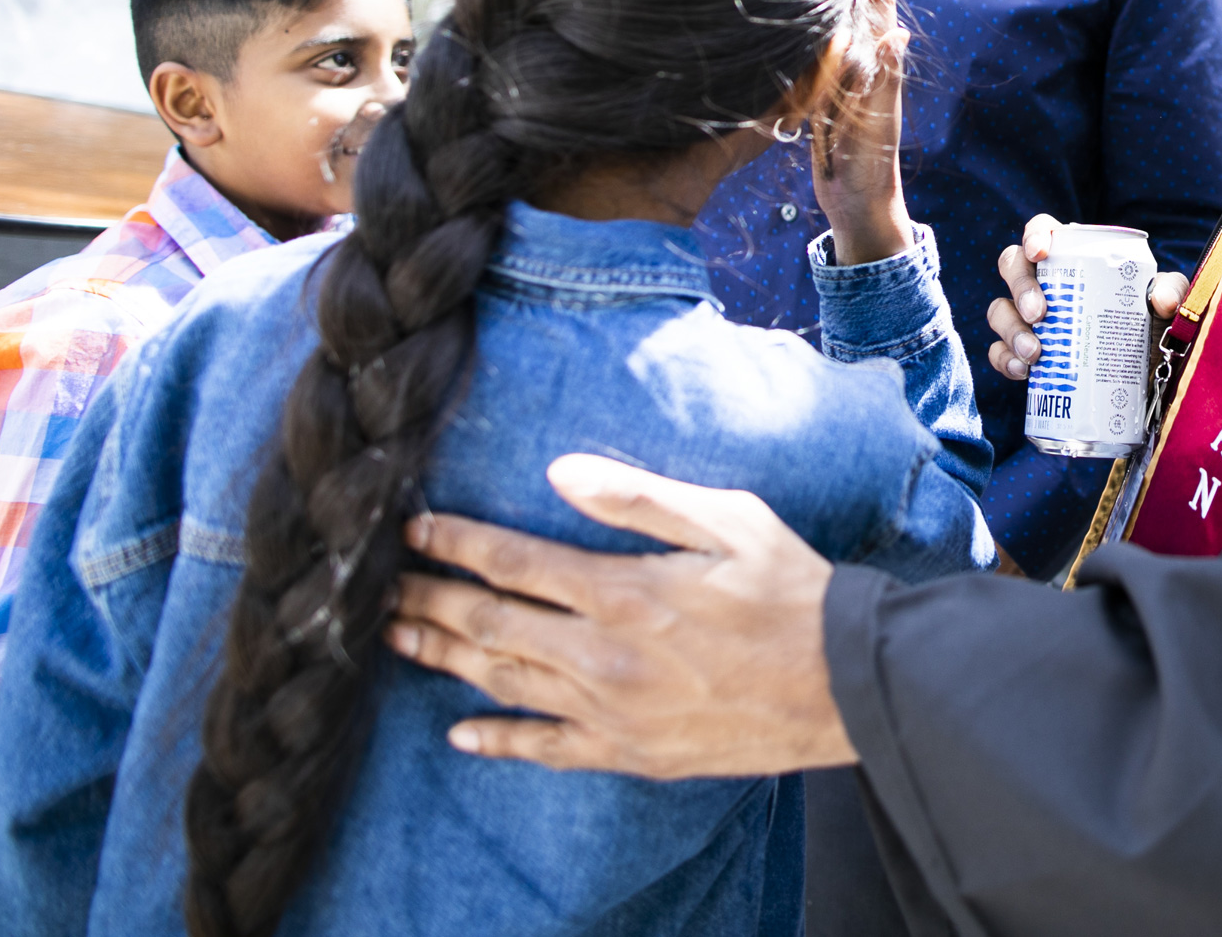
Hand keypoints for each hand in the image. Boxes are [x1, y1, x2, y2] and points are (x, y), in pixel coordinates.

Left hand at [386, 454, 854, 778]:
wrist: (841, 683)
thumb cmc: (789, 589)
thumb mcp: (727, 519)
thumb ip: (639, 497)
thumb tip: (562, 471)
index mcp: (622, 591)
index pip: (512, 561)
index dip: (455, 543)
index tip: (411, 530)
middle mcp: (601, 655)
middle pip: (489, 625)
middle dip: (430, 599)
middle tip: (379, 586)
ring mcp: (610, 710)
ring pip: (503, 684)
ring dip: (444, 659)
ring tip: (399, 638)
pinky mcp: (628, 751)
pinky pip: (544, 748)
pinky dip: (496, 739)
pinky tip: (460, 731)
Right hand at [812, 0, 913, 265]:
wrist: (857, 207)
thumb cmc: (870, 170)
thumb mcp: (876, 125)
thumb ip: (883, 82)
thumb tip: (898, 33)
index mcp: (882, 68)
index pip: (880, 7)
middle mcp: (864, 66)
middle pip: (856, 7)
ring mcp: (843, 79)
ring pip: (832, 25)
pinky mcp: (822, 94)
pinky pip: (813, 52)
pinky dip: (803, 28)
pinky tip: (783, 12)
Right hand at [985, 212, 1187, 382]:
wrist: (1144, 374)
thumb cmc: (1150, 324)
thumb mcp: (1166, 302)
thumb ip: (1172, 291)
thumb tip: (1159, 300)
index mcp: (1074, 257)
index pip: (1044, 231)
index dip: (1035, 235)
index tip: (1040, 253)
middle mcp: (1045, 282)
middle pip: (1012, 266)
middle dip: (1021, 287)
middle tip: (1041, 314)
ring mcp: (1030, 318)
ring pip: (1000, 310)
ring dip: (1010, 329)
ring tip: (1036, 354)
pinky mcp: (1025, 353)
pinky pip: (999, 352)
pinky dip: (1005, 360)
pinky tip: (1023, 371)